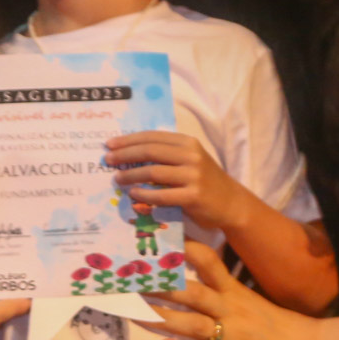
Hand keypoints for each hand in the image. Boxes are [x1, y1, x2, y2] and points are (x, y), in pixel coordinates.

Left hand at [107, 131, 252, 231]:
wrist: (231, 202)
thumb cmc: (204, 180)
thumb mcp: (189, 160)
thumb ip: (167, 154)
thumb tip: (130, 152)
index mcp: (188, 143)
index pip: (153, 137)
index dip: (129, 140)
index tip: (110, 144)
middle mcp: (191, 155)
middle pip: (150, 151)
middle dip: (125, 154)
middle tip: (108, 159)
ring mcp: (193, 176)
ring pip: (153, 172)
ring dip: (131, 175)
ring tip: (117, 178)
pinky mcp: (193, 196)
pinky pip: (161, 195)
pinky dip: (144, 194)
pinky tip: (133, 194)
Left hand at [146, 241, 324, 339]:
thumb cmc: (279, 327)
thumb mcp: (252, 301)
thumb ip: (225, 289)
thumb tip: (195, 275)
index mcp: (236, 293)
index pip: (210, 264)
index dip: (186, 251)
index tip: (160, 240)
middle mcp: (231, 311)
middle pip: (192, 293)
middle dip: (160, 285)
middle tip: (131, 278)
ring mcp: (232, 338)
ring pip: (192, 324)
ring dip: (161, 318)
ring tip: (133, 312)